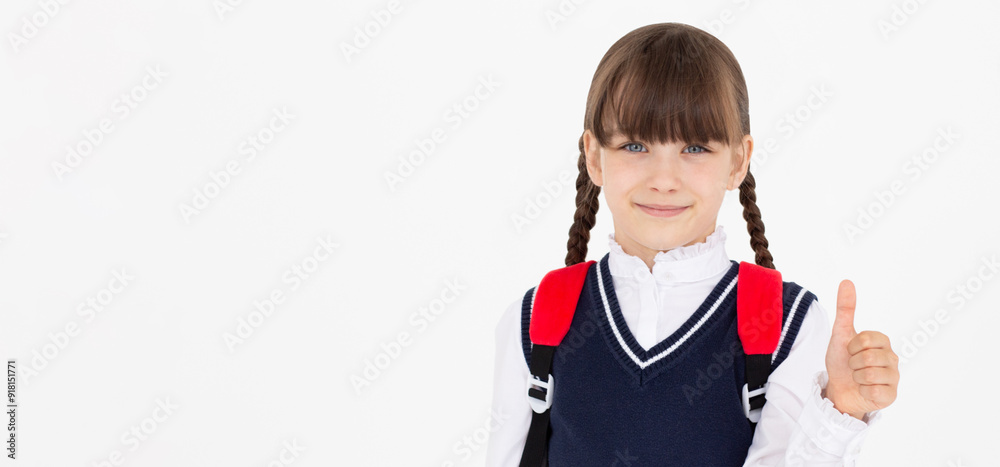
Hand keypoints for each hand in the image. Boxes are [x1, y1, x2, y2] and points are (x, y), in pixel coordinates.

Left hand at [823, 279, 899, 419]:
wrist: (838, 388)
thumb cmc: (841, 361)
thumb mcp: (840, 334)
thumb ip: (845, 309)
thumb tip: (847, 281)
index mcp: (882, 342)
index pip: (866, 339)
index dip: (852, 346)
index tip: (851, 350)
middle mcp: (892, 358)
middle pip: (868, 357)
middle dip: (853, 363)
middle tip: (853, 366)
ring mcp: (893, 377)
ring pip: (870, 375)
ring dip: (856, 377)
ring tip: (858, 377)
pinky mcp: (891, 395)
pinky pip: (874, 391)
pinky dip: (862, 391)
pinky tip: (864, 389)